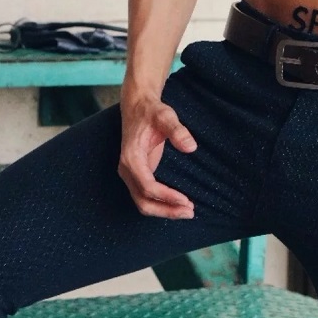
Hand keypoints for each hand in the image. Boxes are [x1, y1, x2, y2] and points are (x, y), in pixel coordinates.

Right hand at [118, 91, 196, 218]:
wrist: (137, 105)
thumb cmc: (151, 111)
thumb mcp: (165, 116)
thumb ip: (177, 130)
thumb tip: (191, 147)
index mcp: (131, 157)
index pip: (147, 186)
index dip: (166, 196)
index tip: (186, 200)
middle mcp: (126, 169)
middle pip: (143, 201)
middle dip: (166, 210)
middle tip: (190, 211)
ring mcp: (130, 174)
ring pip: (143, 202)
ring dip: (164, 210)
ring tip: (187, 211)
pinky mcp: (137, 174)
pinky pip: (146, 196)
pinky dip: (160, 204)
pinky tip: (177, 204)